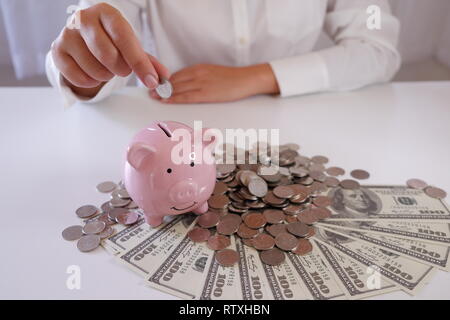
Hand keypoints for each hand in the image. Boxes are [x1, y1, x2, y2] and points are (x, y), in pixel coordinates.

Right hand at [51, 3, 168, 96]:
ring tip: (106, 68)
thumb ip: (148, 62)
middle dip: (121, 69)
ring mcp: (67, 34)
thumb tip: (163, 78)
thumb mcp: (131, 47)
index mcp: (107, 13)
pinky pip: (79, 77)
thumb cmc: (111, 41)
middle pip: (108, 55)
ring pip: (94, 69)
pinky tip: (92, 73)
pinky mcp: (57, 51)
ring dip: (106, 76)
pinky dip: (91, 81)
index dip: (139, 62)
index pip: (124, 37)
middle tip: (122, 68)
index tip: (151, 80)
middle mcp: (84, 18)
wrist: (83, 39)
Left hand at [150, 63, 278, 103]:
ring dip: (164, 93)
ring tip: (153, 97)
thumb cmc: (232, 79)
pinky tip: (166, 100)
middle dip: (160, 87)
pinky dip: (174, 98)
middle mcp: (197, 74)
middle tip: (149, 92)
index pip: (177, 74)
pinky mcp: (206, 93)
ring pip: (177, 88)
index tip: (155, 84)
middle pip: (174, 80)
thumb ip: (200, 78)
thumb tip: (187, 85)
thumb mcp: (213, 73)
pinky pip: (186, 96)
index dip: (164, 80)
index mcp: (199, 68)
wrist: (246, 79)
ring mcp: (201, 83)